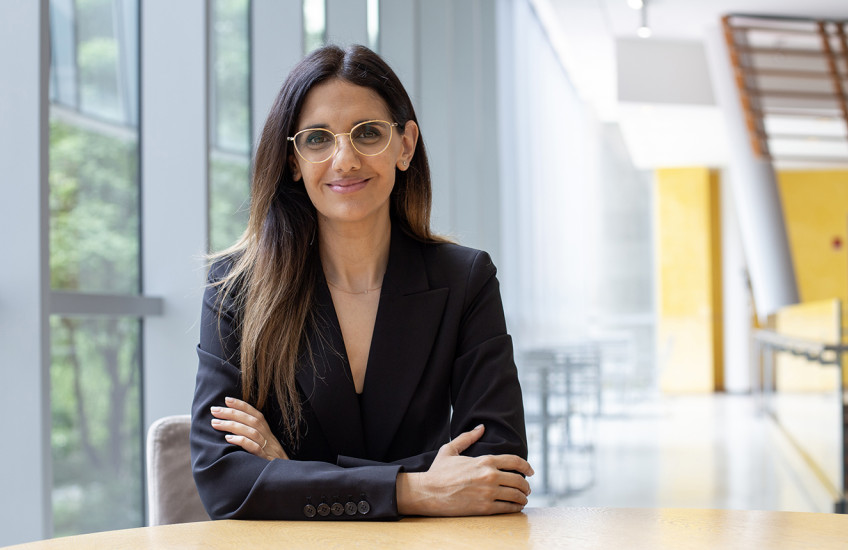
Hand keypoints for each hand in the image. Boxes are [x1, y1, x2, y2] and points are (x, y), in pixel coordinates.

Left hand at [210, 396, 288, 460]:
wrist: (289, 482)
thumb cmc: (272, 465)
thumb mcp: (266, 450)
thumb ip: (254, 440)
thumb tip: (234, 431)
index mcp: (269, 434)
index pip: (256, 415)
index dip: (242, 405)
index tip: (227, 399)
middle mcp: (270, 439)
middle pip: (252, 420)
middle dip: (232, 413)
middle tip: (214, 410)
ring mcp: (269, 449)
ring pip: (252, 432)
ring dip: (232, 425)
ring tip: (215, 423)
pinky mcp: (266, 460)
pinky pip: (254, 448)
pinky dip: (242, 441)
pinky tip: (228, 439)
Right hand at [397, 425, 533, 515]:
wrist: (428, 492)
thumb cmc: (437, 472)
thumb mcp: (450, 450)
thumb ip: (467, 437)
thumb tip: (481, 427)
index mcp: (484, 460)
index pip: (514, 461)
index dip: (527, 466)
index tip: (531, 471)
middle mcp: (490, 476)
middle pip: (519, 480)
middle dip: (526, 485)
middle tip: (527, 489)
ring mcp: (488, 493)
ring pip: (516, 495)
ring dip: (523, 498)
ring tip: (523, 499)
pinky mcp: (484, 508)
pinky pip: (508, 508)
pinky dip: (515, 508)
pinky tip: (515, 507)